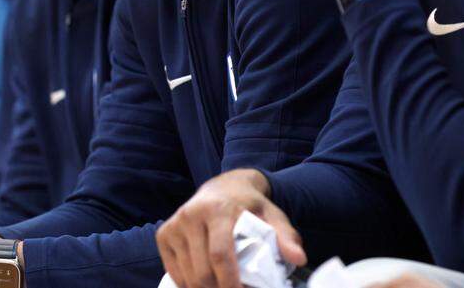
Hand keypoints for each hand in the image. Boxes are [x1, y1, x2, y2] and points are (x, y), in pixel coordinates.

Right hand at [156, 169, 304, 287]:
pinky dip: (188, 285)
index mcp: (218, 209)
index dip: (229, 282)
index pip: (220, 254)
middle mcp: (191, 214)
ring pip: (187, 275)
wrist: (222, 186)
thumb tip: (299, 258)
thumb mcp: (272, 215)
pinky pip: (173, 272)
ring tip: (222, 287)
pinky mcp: (164, 234)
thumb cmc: (249, 205)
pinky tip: (204, 283)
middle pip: (202, 271)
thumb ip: (285, 236)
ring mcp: (175, 224)